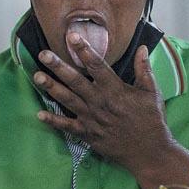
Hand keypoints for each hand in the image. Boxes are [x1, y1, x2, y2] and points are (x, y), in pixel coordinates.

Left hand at [33, 41, 175, 173]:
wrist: (149, 152)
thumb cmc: (151, 120)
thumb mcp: (151, 93)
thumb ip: (144, 69)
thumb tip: (143, 47)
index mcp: (115, 89)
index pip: (96, 65)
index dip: (84, 50)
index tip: (71, 36)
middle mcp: (100, 102)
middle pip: (75, 81)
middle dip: (58, 66)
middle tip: (43, 54)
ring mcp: (92, 119)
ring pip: (67, 100)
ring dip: (51, 88)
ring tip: (37, 76)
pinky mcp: (88, 134)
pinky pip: (67, 127)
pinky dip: (53, 122)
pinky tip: (39, 114)